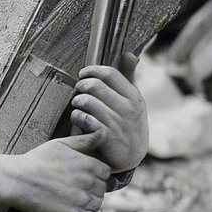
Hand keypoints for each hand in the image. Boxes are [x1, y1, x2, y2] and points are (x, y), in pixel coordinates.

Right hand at [0, 132, 110, 211]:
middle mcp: (88, 182)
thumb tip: (102, 134)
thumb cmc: (36, 160)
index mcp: (88, 164)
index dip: (95, 175)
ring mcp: (81, 200)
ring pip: (98, 205)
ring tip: (72, 200)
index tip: (82, 177)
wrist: (16, 181)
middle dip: (91, 189)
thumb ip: (84, 140)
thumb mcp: (60, 144)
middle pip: (102, 189)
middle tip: (73, 188)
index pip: (105, 173)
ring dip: (89, 204)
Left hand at [69, 53, 147, 173]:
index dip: (91, 71)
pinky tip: (79, 119)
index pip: (109, 74)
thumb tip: (129, 53)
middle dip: (81, 86)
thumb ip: (129, 77)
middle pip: (94, 85)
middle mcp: (128, 109)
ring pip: (86, 101)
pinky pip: (84, 119)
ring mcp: (118, 124)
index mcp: (134, 97)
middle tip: (78, 93)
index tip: (83, 74)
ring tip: (77, 106)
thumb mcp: (133, 101)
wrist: (129, 158)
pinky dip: (77, 117)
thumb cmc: (127, 124)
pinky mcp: (106, 138)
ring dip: (77, 102)